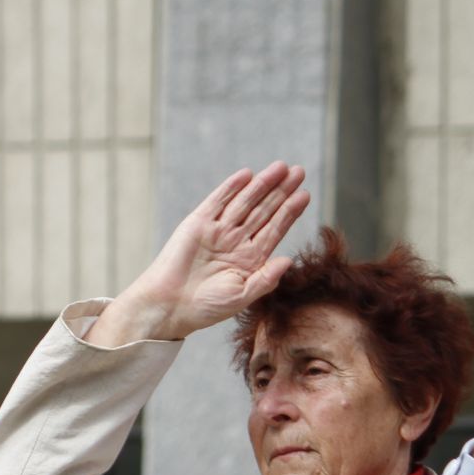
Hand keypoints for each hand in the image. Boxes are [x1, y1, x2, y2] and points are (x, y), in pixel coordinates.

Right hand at [89, 161, 309, 345]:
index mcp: (249, 259)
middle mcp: (235, 241)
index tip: (304, 195)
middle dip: (281, 191)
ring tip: (281, 168)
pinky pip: (217, 201)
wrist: (169, 305)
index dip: (290, 212)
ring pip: (244, 202)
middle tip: (299, 172)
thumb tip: (288, 260)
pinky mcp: (197, 224)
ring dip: (262, 184)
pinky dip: (231, 188)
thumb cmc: (204, 307)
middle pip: (263, 210)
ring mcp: (217, 231)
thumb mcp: (242, 297)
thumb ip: (266, 279)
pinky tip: (247, 175)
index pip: (275, 229)